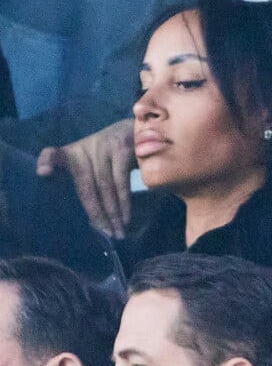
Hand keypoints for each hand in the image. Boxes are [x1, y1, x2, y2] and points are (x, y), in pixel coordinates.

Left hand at [36, 118, 135, 238]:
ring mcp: (104, 147)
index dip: (47, 161)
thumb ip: (80, 182)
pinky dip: (124, 202)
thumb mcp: (89, 162)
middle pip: (86, 185)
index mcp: (73, 153)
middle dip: (96, 213)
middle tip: (104, 234)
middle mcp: (86, 148)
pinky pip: (122, 182)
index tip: (43, 173)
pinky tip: (126, 217)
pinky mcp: (122, 149)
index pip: (54, 154)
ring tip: (117, 232)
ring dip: (113, 213)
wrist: (134, 131)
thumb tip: (86, 215)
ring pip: (106, 187)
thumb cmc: (107, 155)